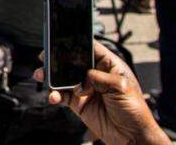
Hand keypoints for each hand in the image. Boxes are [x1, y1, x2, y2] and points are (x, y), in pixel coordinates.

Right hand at [34, 43, 165, 144]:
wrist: (132, 136)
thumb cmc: (134, 110)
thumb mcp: (121, 87)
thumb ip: (100, 78)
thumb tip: (83, 77)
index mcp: (108, 65)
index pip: (90, 48)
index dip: (76, 43)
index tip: (61, 41)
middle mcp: (95, 75)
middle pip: (73, 62)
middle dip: (58, 60)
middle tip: (45, 58)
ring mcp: (85, 89)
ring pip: (64, 78)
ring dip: (51, 77)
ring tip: (41, 75)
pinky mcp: (79, 103)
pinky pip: (62, 96)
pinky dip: (55, 95)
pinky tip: (53, 96)